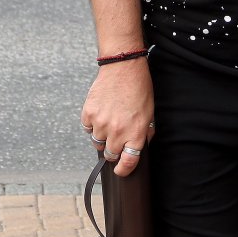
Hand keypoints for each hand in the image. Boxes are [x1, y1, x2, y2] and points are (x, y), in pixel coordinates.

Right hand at [80, 59, 153, 175]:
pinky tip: (100, 113)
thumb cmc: (139, 88)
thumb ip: (145, 133)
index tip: (121, 170)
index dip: (123, 169)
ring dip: (102, 137)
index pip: (128, 162)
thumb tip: (139, 148)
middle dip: (113, 151)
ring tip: (108, 122)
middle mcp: (118, 131)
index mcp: (135, 133)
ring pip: (97, 143)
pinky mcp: (89, 113)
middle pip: (110, 155)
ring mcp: (101, 123)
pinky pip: (87, 128)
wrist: (123, 67)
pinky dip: (92, 124)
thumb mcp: (150, 113)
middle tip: (116, 139)